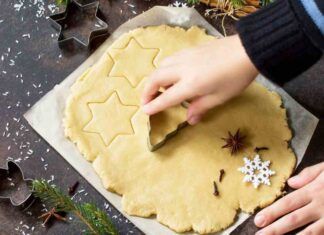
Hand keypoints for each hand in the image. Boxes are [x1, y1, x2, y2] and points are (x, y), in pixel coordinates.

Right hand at [141, 34, 257, 124]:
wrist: (248, 51)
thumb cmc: (236, 78)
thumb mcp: (220, 97)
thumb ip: (201, 107)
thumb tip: (189, 120)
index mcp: (191, 84)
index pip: (166, 97)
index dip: (154, 106)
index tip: (144, 111)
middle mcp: (183, 69)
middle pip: (156, 78)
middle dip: (147, 90)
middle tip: (147, 100)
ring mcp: (186, 57)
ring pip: (161, 66)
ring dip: (155, 78)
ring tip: (158, 87)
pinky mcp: (190, 49)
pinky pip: (170, 59)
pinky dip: (164, 68)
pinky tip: (171, 73)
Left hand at [255, 163, 323, 234]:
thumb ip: (309, 175)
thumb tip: (291, 183)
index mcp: (313, 191)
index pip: (287, 203)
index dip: (272, 212)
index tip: (258, 219)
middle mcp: (320, 206)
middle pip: (293, 219)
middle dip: (275, 228)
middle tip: (259, 234)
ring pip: (308, 232)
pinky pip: (322, 234)